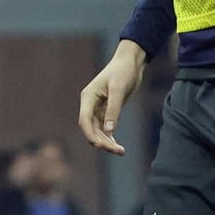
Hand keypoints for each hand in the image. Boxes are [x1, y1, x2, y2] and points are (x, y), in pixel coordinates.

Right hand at [78, 39, 144, 153]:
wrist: (130, 62)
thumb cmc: (123, 72)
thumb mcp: (119, 89)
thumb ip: (114, 110)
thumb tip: (109, 131)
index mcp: (88, 97)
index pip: (84, 120)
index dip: (90, 134)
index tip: (100, 146)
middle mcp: (90, 105)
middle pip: (91, 129)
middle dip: (102, 141)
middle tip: (117, 151)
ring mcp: (97, 109)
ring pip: (98, 131)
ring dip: (107, 142)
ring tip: (121, 151)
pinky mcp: (106, 111)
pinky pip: (105, 128)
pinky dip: (110, 137)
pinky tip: (118, 146)